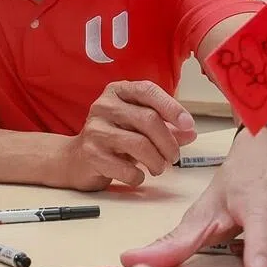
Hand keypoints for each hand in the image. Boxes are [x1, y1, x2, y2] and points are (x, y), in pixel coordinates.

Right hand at [58, 81, 196, 190]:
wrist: (75, 159)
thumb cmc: (112, 138)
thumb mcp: (138, 127)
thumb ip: (165, 126)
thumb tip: (191, 132)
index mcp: (118, 91)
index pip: (148, 90)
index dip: (172, 107)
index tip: (188, 124)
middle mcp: (104, 106)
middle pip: (147, 119)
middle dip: (168, 142)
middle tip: (174, 157)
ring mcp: (95, 129)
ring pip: (139, 144)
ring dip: (157, 161)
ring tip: (158, 168)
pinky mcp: (91, 153)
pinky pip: (126, 168)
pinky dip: (138, 176)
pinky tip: (137, 175)